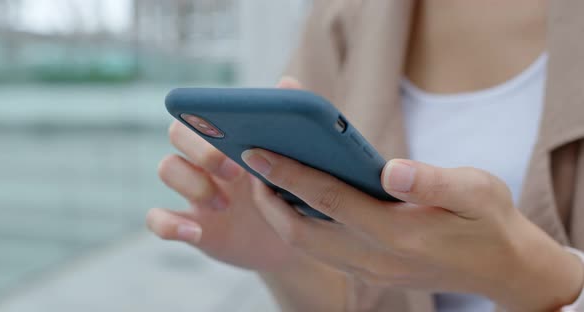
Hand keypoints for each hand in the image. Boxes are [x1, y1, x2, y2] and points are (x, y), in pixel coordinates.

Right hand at [146, 78, 307, 270]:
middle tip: (236, 172)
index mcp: (228, 138)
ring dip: (192, 184)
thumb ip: (288, 123)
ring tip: (225, 205)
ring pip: (167, 168)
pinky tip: (194, 233)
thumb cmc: (290, 191)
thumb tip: (288, 83)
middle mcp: (205, 159)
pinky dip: (167, 225)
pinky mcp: (189, 225)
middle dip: (202, 149)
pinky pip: (156, 219)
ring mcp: (194, 191)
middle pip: (177, 133)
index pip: (200, 112)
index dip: (206, 121)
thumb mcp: (293, 161)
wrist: (293, 237)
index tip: (234, 139)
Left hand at [242, 150, 583, 310]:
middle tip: (250, 164)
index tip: (257, 151)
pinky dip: (300, 227)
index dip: (289, 174)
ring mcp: (370, 270)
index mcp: (398, 234)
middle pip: (302, 232)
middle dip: (268, 199)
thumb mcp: (476, 192)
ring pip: (307, 246)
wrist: (502, 268)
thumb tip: (390, 171)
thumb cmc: (489, 223)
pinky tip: (297, 202)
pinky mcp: (370, 271)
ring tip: (266, 180)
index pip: (329, 200)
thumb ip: (432, 182)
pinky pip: (321, 251)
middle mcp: (375, 258)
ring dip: (279, 215)